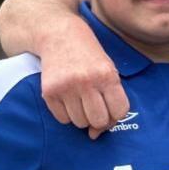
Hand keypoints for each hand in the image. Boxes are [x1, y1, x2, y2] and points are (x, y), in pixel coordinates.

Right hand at [39, 20, 129, 139]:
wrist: (59, 35)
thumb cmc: (89, 54)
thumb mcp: (108, 68)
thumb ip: (110, 98)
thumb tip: (95, 134)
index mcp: (107, 75)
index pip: (119, 111)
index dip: (116, 115)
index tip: (110, 108)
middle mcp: (87, 82)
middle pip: (99, 121)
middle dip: (98, 118)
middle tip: (94, 105)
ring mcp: (66, 87)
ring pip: (79, 123)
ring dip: (81, 115)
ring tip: (80, 97)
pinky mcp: (49, 92)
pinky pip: (62, 119)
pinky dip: (66, 113)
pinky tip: (67, 96)